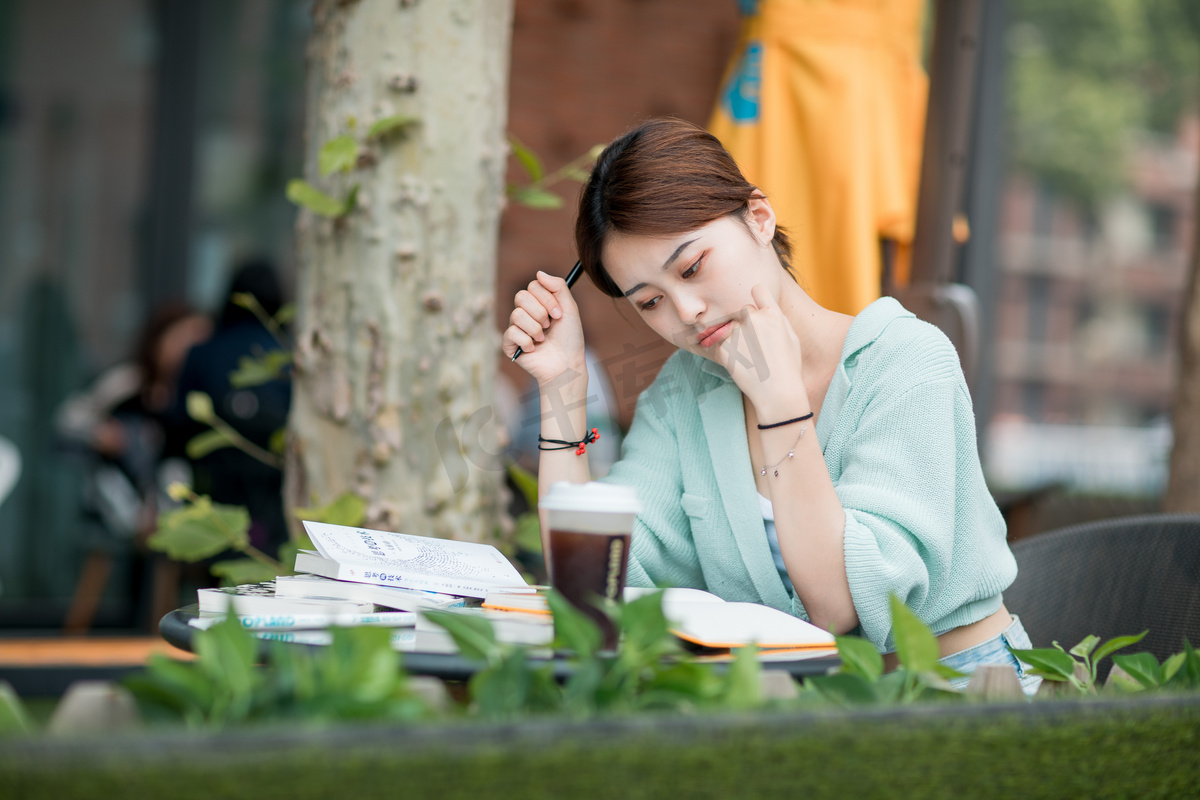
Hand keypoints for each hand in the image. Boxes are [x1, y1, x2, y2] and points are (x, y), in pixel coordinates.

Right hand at [502, 271, 585, 385]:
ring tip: (543, 339)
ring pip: (516, 315)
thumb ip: (558, 287)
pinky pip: (511, 333)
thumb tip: (538, 272)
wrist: (567, 365)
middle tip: (550, 325)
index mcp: (538, 303)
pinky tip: (534, 349)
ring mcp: (516, 328)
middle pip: (520, 297)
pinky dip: (527, 342)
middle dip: (540, 313)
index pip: (532, 286)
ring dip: (535, 329)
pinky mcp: (509, 344)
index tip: (558, 314)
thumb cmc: (570, 338)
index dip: (546, 299)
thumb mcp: (570, 309)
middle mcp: (525, 313)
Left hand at [712, 284, 805, 411]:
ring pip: (731, 329)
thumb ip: (777, 318)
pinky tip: (742, 366)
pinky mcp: (723, 347)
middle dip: (746, 323)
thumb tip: (764, 305)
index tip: (756, 307)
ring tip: (750, 360)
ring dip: (736, 340)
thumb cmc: (787, 368)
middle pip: (743, 311)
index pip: (758, 289)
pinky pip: (722, 344)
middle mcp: (754, 319)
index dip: (756, 297)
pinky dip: (728, 353)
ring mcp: (737, 333)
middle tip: (756, 346)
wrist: (777, 393)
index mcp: (773, 314)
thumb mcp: (791, 339)